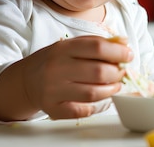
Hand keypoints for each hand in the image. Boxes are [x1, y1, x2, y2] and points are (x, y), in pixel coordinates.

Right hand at [0, 36, 132, 120]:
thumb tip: (123, 43)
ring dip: (111, 90)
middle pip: (98, 71)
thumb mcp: (71, 46)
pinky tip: (102, 99)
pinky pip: (82, 110)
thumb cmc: (54, 61)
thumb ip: (96, 42)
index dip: (118, 52)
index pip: (97, 47)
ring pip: (93, 93)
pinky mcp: (53, 108)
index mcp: (63, 48)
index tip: (128, 55)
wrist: (26, 80)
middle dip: (117, 72)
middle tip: (122, 72)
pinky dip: (97, 106)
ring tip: (115, 85)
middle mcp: (57, 68)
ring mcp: (54, 90)